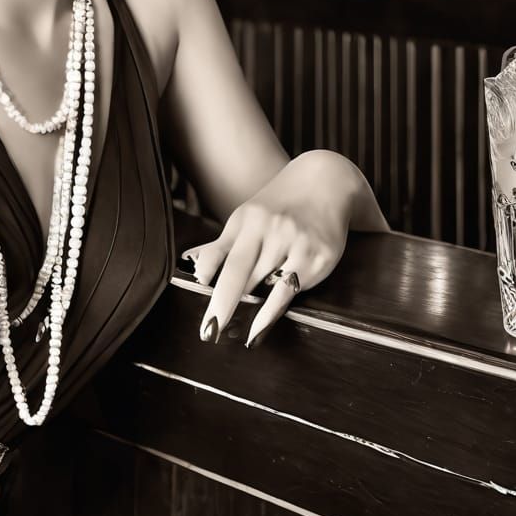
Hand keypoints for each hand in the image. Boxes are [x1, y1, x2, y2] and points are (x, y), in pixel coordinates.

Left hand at [182, 194, 346, 344]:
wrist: (326, 183)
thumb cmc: (278, 207)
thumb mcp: (246, 218)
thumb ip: (221, 246)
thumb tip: (190, 262)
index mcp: (246, 219)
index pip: (219, 255)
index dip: (206, 279)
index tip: (194, 301)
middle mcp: (270, 228)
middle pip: (241, 272)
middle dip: (223, 304)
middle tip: (209, 331)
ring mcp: (296, 241)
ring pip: (265, 284)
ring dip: (249, 308)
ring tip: (234, 332)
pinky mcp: (320, 256)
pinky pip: (290, 290)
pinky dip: (272, 311)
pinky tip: (259, 327)